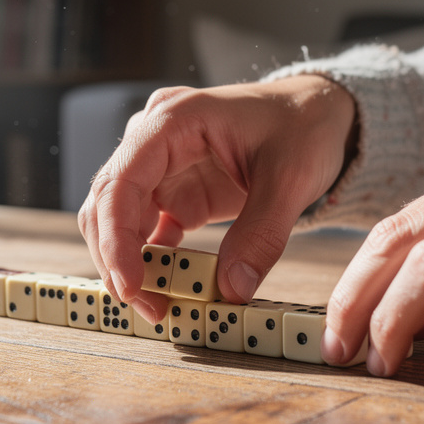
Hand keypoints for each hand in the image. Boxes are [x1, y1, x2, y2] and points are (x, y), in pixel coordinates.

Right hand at [79, 75, 356, 321]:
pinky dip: (151, 263)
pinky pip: (145, 233)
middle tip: (150, 308)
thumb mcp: (291, 178)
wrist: (316, 114)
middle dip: (118, 260)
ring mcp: (160, 169)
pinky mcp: (173, 194)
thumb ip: (262, 233)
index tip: (130, 284)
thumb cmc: (302, 126)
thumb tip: (232, 290)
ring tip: (160, 307)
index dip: (116, 237)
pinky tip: (170, 290)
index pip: (121, 181)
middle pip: (107, 204)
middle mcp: (154, 141)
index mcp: (174, 120)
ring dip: (130, 266)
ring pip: (119, 223)